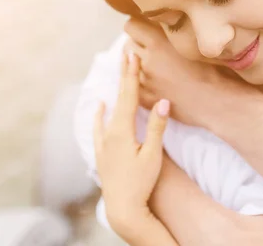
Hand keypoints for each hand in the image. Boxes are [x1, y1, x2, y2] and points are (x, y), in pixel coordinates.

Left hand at [93, 52, 169, 233]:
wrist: (122, 208)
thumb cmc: (141, 182)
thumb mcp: (153, 154)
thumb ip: (156, 126)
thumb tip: (163, 101)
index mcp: (122, 130)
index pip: (128, 95)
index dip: (131, 74)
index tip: (132, 55)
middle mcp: (109, 132)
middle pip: (118, 97)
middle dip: (123, 75)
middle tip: (125, 54)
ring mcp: (103, 142)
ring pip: (109, 109)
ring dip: (115, 91)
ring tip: (117, 74)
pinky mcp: (102, 152)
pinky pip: (98, 127)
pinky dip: (99, 114)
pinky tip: (99, 106)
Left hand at [124, 18, 238, 125]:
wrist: (216, 101)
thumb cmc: (212, 70)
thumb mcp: (192, 42)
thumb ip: (173, 32)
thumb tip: (162, 21)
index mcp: (159, 43)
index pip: (131, 26)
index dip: (138, 28)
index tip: (146, 31)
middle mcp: (148, 60)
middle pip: (128, 45)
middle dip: (137, 46)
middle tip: (151, 50)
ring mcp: (145, 81)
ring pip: (128, 66)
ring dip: (137, 64)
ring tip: (154, 67)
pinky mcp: (146, 98)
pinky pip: (132, 86)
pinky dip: (140, 83)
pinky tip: (154, 83)